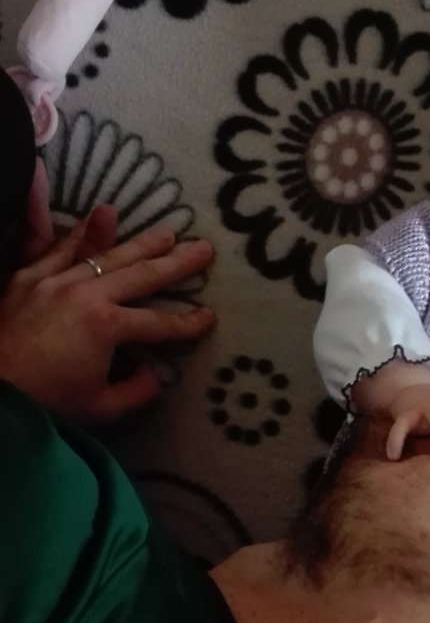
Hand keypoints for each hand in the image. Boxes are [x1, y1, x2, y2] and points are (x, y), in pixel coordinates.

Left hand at [0, 219, 214, 423]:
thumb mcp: (99, 408)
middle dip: (176, 263)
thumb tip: (154, 375)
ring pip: (105, 254)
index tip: (209, 316)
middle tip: (204, 249)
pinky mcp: (28, 277)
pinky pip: (56, 247)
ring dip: (139, 242)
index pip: (158, 323)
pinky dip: (79, 232)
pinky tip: (100, 214)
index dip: (187, 323)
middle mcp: (86, 294)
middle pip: (141, 274)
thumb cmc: (45, 400)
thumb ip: (134, 392)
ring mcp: (55, 280)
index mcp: (106, 327)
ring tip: (166, 232)